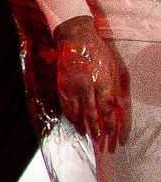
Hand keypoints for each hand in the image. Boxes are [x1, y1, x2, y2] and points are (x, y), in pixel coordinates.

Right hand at [55, 17, 132, 150]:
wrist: (77, 38)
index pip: (110, 111)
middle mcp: (90, 87)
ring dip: (83, 126)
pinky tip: (74, 121)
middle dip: (98, 131)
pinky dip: (70, 115)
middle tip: (100, 143)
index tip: (114, 137)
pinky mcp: (63, 84)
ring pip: (78, 112)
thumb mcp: (113, 69)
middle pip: (94, 115)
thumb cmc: (98, 52)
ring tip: (86, 135)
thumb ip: (114, 88)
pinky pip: (66, 105)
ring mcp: (74, 87)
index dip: (112, 126)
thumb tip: (117, 107)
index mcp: (105, 83)